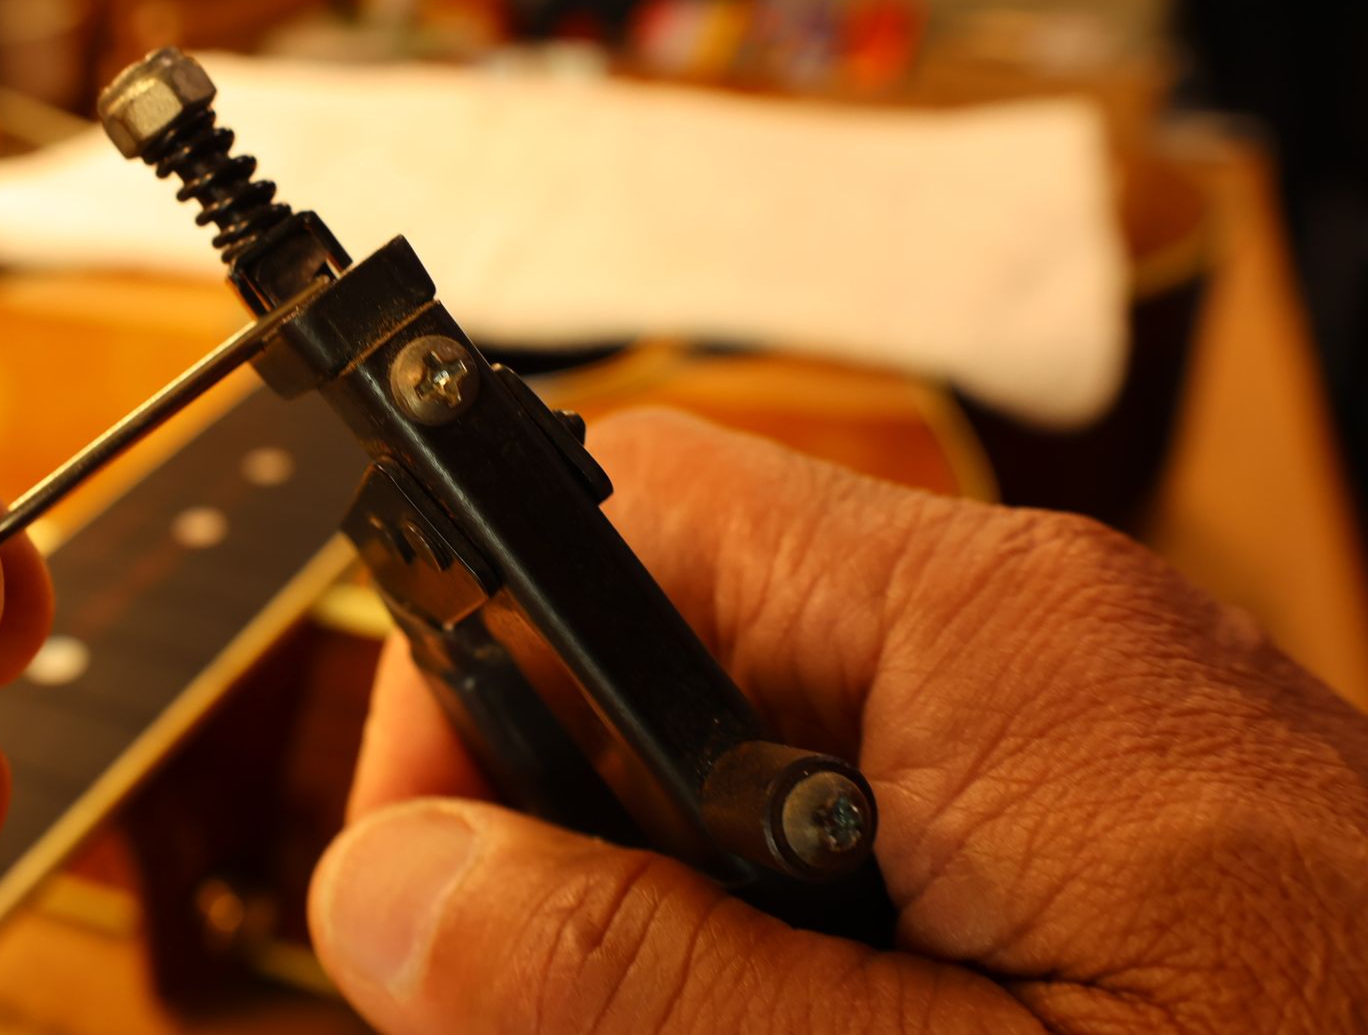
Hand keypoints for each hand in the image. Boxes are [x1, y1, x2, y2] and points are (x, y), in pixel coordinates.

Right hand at [312, 408, 1367, 1031]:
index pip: (620, 507)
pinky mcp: (1099, 847)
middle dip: (559, 836)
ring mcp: (1067, 750)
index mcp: (986, 637)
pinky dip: (781, 959)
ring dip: (664, 929)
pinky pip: (858, 846)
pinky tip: (809, 1031)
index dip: (476, 659)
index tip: (426, 875)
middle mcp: (1022, 649)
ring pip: (739, 769)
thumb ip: (652, 984)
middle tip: (556, 1024)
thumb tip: (390, 889)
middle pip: (661, 646)